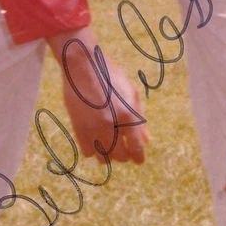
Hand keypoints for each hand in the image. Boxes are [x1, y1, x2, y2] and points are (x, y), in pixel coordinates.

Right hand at [48, 28, 149, 164]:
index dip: (138, 157)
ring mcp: (94, 127)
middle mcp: (113, 124)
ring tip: (108, 145)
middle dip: (124, 156)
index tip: (138, 159)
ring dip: (107, 155)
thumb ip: (139, 119)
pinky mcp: (78, 127)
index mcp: (129, 115)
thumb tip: (147, 140)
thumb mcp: (131, 94)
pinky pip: (87, 152)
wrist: (83, 65)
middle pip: (120, 156)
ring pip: (103, 158)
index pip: (137, 148)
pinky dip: (92, 150)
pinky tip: (94, 140)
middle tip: (122, 150)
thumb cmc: (111, 76)